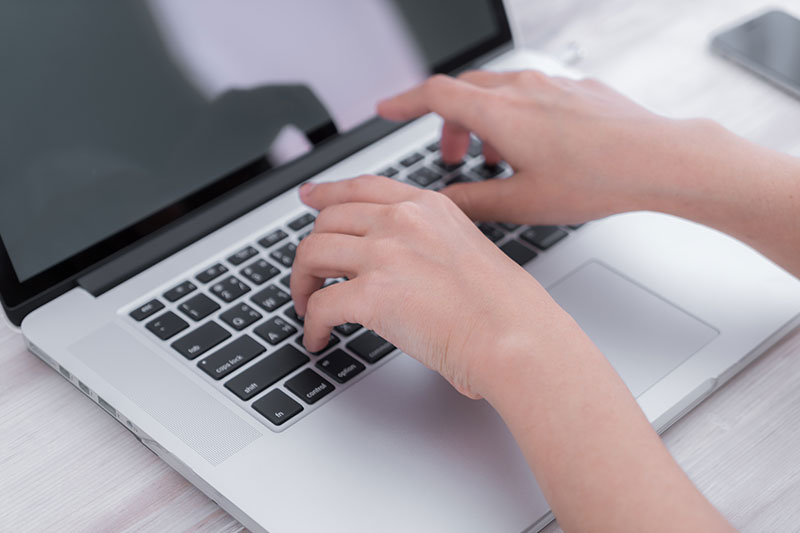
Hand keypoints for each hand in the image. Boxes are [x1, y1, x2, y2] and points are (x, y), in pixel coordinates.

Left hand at [290, 175, 568, 397]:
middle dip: (308, 250)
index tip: (310, 197)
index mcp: (428, 207)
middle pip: (327, 220)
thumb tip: (399, 268)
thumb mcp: (468, 249)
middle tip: (307, 274)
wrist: (517, 336)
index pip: (362, 187)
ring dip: (301, 283)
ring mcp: (386, 254)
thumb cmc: (505, 308)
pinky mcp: (374, 294)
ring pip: (311, 254)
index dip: (327, 192)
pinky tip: (318, 338)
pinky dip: (310, 325)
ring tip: (306, 306)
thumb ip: (428, 244)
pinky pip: (320, 305)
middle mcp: (402, 221)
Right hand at [378, 70, 709, 224]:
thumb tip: (441, 203)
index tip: (386, 110)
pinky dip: (518, 115)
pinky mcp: (578, 88)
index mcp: (500, 113)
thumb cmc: (596, 181)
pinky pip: (533, 94)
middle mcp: (523, 89)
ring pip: (500, 92)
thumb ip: (472, 202)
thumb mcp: (522, 203)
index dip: (404, 102)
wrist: (659, 160)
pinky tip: (538, 148)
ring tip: (497, 158)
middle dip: (449, 121)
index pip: (434, 95)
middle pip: (465, 92)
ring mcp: (552, 84)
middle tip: (453, 155)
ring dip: (486, 120)